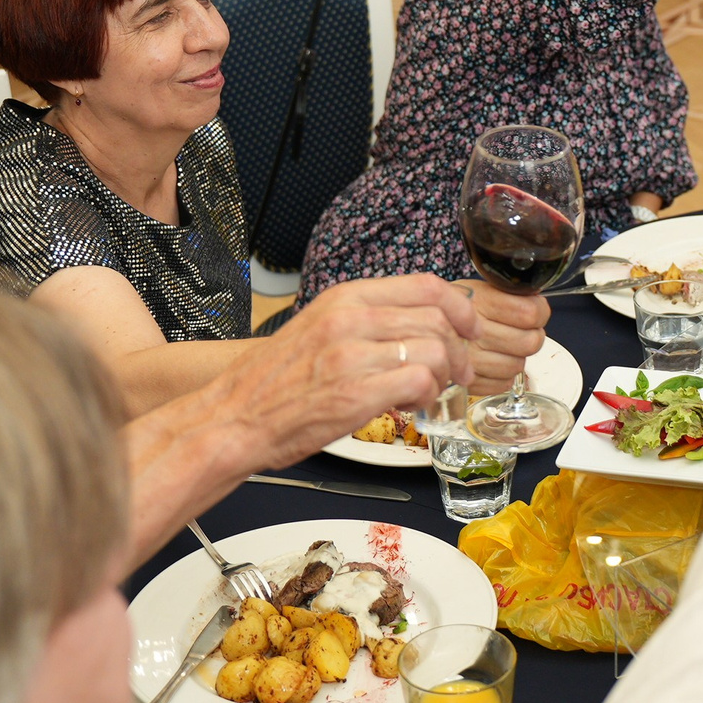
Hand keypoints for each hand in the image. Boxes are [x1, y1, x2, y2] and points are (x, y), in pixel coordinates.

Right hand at [227, 274, 477, 467]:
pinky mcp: (355, 395)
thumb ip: (368, 319)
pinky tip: (410, 406)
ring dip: (444, 377)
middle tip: (457, 373)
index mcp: (344, 297)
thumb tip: (422, 323)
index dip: (461, 307)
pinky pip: (420, 383)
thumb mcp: (320, 327)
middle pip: (438, 319)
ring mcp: (352, 355)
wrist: (233, 418)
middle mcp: (350, 319)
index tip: (470, 328)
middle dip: (460, 349)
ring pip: (435, 350)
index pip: (426, 284)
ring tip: (427, 393)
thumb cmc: (275, 381)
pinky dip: (427, 397)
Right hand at [458, 280, 548, 396]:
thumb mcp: (479, 288)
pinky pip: (503, 384)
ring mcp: (469, 361)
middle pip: (529, 342)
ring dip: (516, 356)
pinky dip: (502, 374)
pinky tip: (492, 360)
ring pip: (518, 365)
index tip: (534, 311)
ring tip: (503, 346)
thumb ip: (510, 294)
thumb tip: (538, 303)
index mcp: (479, 302)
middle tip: (522, 330)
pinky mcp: (468, 383)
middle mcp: (472, 332)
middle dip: (532, 335)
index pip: (530, 313)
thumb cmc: (454, 309)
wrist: (418, 329)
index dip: (539, 312)